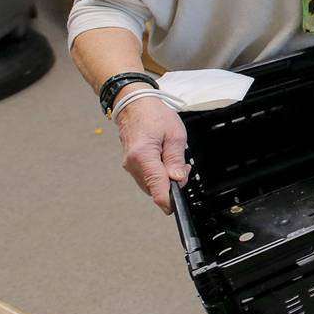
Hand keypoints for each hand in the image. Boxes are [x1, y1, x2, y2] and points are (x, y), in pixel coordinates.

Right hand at [117, 91, 188, 213]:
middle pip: (154, 187)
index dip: (166, 200)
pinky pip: (147, 177)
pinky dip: (159, 174)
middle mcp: (132, 164)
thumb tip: (177, 179)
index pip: (156, 185)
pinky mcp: (131, 165)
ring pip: (151, 184)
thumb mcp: (175, 134)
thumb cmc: (154, 115)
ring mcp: (129, 165)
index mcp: (143, 155)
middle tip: (184, 167)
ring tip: (174, 160)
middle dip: (172, 183)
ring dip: (166, 179)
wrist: (134, 105)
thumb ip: (176, 159)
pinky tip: (165, 162)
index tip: (173, 208)